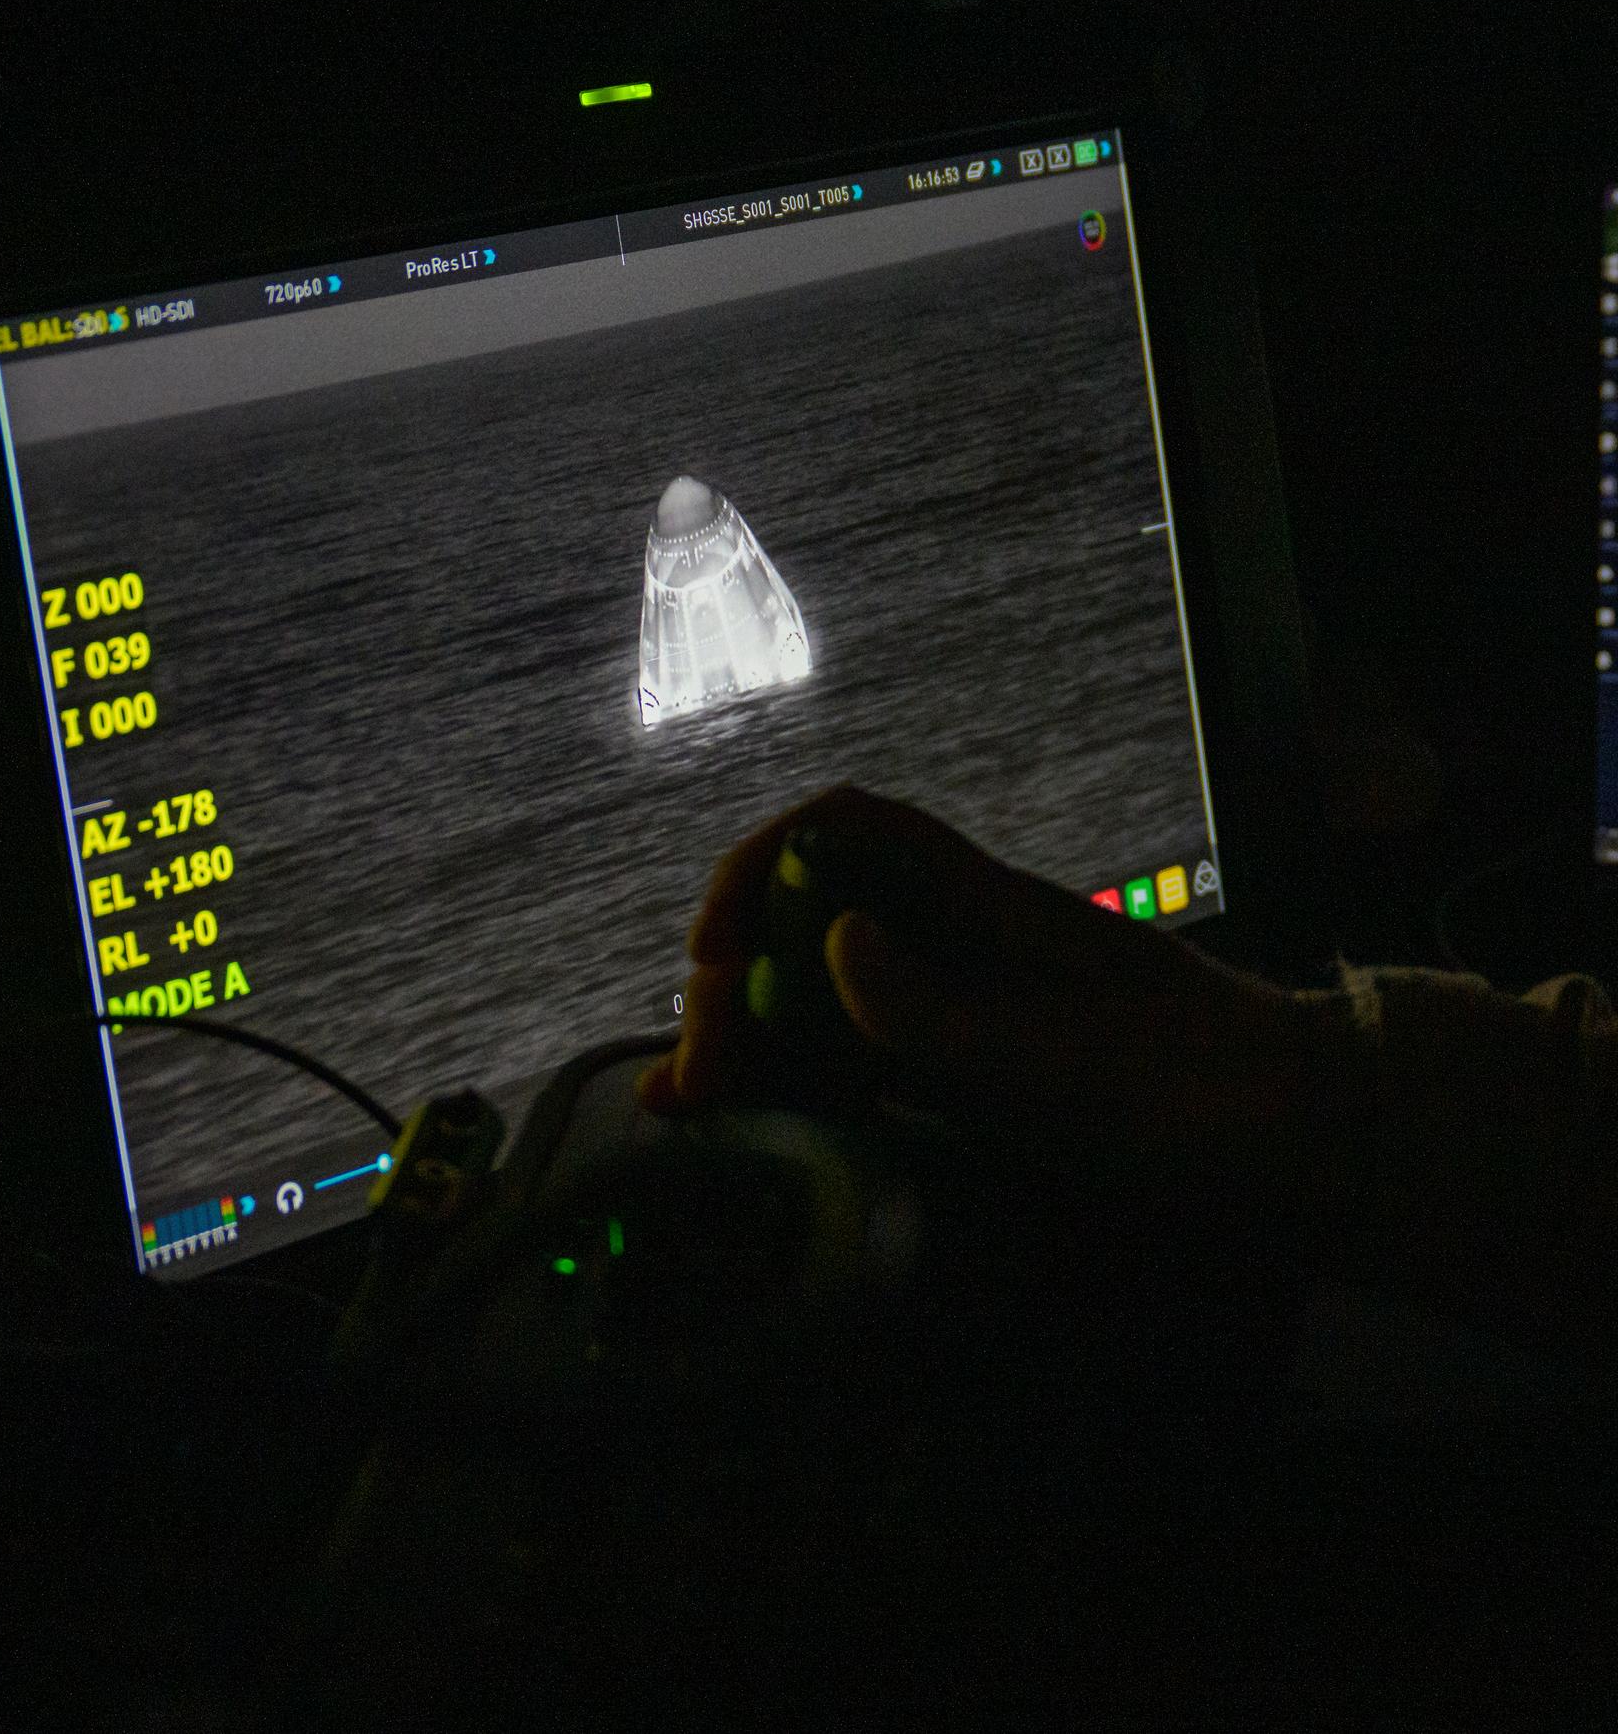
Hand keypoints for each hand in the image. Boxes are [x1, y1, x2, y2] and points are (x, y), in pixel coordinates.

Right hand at [636, 787, 1321, 1149]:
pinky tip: (747, 1121)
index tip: (714, 947)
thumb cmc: (1191, 1090)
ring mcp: (961, 1008)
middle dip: (736, 980)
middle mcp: (957, 943)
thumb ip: (939, 1008)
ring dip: (748, 1036)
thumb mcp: (1059, 1060)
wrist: (1295, 1142)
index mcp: (982, 907)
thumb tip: (832, 939)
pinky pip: (859, 1062)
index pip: (850, 832)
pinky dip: (794, 1083)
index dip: (765, 865)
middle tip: (691, 1072)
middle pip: (815, 921)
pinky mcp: (969, 1075)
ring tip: (680, 1100)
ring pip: (824, 996)